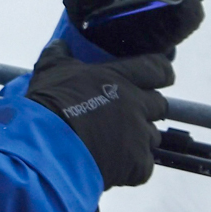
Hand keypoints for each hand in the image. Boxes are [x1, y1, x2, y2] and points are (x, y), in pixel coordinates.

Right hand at [25, 40, 170, 187]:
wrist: (49, 149)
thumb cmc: (50, 105)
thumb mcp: (50, 71)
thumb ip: (59, 55)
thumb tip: (60, 44)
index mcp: (119, 78)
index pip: (157, 68)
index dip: (162, 72)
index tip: (160, 77)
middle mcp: (136, 104)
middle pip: (160, 105)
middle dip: (147, 109)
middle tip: (127, 115)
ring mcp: (139, 136)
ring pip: (153, 136)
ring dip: (139, 139)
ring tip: (115, 144)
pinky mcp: (138, 166)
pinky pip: (145, 166)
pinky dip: (132, 167)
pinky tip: (113, 165)